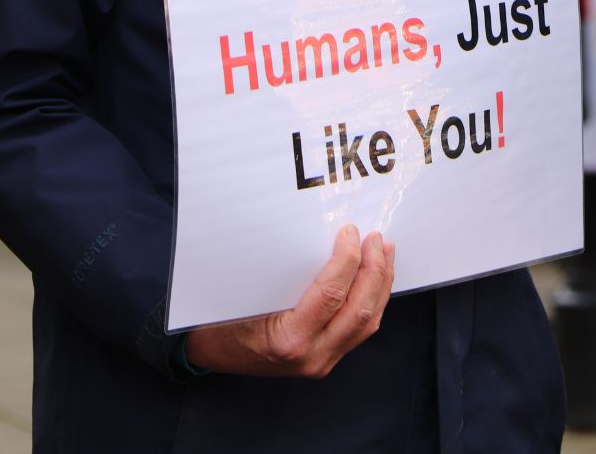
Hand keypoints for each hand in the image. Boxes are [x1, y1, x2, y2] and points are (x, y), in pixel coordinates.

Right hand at [187, 225, 394, 377]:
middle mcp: (311, 356)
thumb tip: (321, 235)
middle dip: (375, 270)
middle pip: (360, 310)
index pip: (332, 294)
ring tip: (384, 254)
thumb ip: (286, 274)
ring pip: (367, 323)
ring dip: (380, 284)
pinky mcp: (327, 359)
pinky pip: (360, 331)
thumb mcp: (247, 293)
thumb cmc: (222, 320)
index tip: (351, 233)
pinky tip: (374, 280)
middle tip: (376, 239)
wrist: (211, 354)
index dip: (347, 259)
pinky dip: (372, 301)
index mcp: (289, 340)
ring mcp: (322, 362)